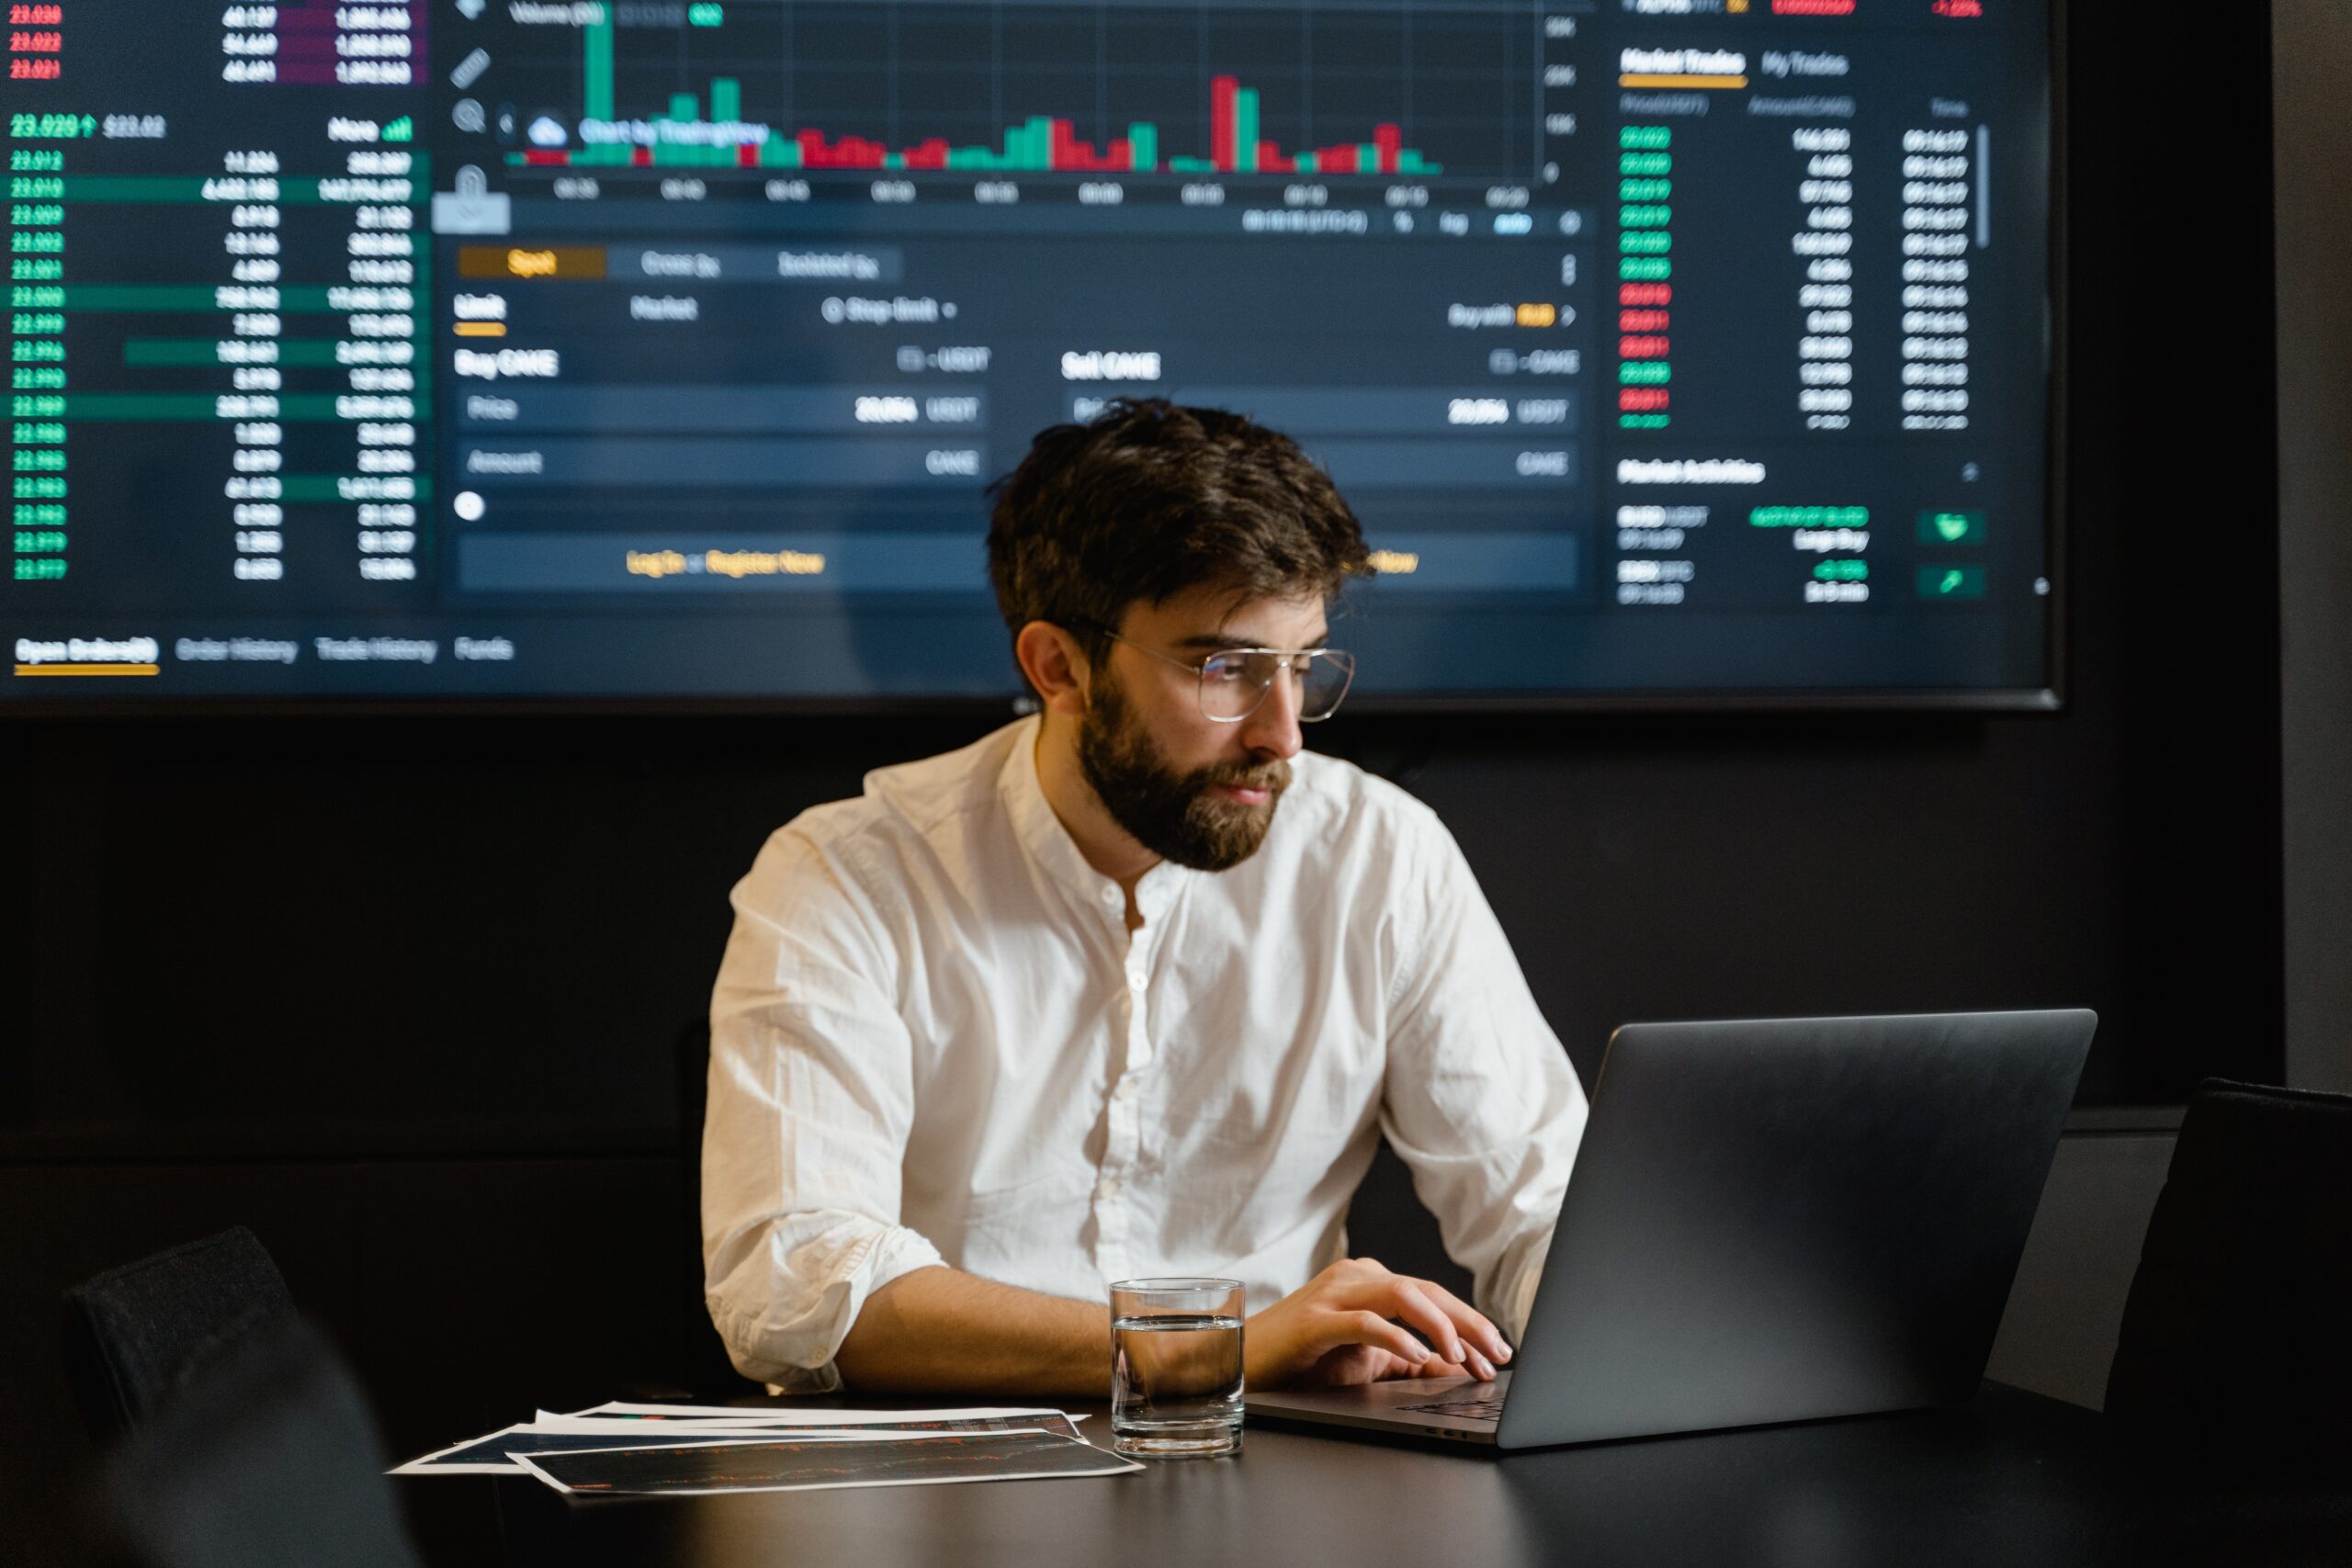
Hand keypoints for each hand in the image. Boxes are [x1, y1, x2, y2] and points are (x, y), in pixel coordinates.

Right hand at [1244, 1257, 1512, 1388]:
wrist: (1240, 1360)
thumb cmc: (1301, 1360)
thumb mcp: (1365, 1361)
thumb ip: (1407, 1359)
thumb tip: (1456, 1370)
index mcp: (1369, 1282)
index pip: (1432, 1296)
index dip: (1471, 1323)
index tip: (1498, 1354)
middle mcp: (1355, 1277)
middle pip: (1426, 1291)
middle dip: (1469, 1323)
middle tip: (1498, 1354)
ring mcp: (1333, 1294)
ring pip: (1401, 1294)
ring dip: (1440, 1325)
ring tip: (1462, 1356)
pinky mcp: (1314, 1320)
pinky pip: (1364, 1321)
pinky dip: (1396, 1336)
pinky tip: (1418, 1355)